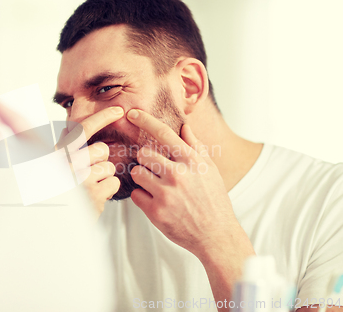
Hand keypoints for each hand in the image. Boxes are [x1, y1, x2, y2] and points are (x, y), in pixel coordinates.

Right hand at [56, 107, 123, 216]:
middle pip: (101, 150)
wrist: (46, 226)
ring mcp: (81, 181)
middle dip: (99, 160)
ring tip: (87, 188)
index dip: (102, 117)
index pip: (82, 130)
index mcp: (56, 155)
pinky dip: (107, 191)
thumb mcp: (46, 167)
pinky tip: (93, 198)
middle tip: (85, 174)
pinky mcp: (94, 197)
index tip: (118, 111)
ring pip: (109, 167)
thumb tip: (63, 127)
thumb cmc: (50, 195)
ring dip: (103, 178)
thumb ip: (59, 148)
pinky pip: (113, 183)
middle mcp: (67, 166)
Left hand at [126, 109, 253, 309]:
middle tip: (155, 170)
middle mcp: (178, 174)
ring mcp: (166, 194)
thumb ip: (195, 147)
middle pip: (143, 154)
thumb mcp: (210, 170)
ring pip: (136, 173)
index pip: (164, 133)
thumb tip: (184, 126)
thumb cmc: (213, 200)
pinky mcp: (156, 212)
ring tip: (157, 186)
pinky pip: (136, 195)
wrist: (216, 235)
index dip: (145, 120)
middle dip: (146, 160)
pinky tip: (157, 201)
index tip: (132, 113)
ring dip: (142, 178)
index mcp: (192, 161)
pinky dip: (142, 197)